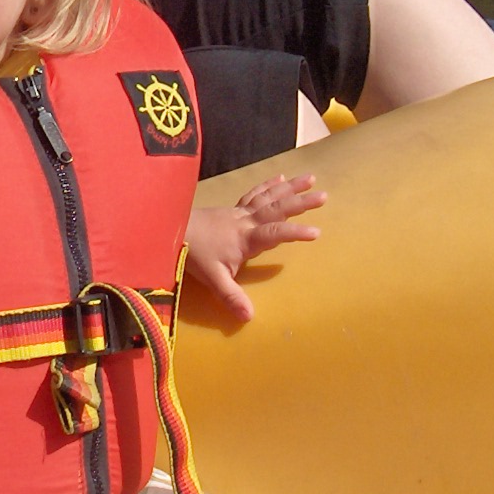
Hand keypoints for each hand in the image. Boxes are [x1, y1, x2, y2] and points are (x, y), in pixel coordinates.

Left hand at [183, 173, 325, 321]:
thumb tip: (249, 317)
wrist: (170, 228)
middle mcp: (246, 221)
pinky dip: (269, 185)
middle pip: (277, 209)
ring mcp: (240, 212)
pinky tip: (281, 177)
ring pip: (269, 197)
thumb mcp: (213, 278)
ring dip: (291, 188)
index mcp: (245, 238)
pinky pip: (255, 194)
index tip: (316, 232)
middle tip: (324, 196)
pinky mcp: (233, 208)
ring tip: (311, 178)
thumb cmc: (193, 253)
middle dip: (301, 202)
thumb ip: (232, 297)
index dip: (295, 232)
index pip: (275, 233)